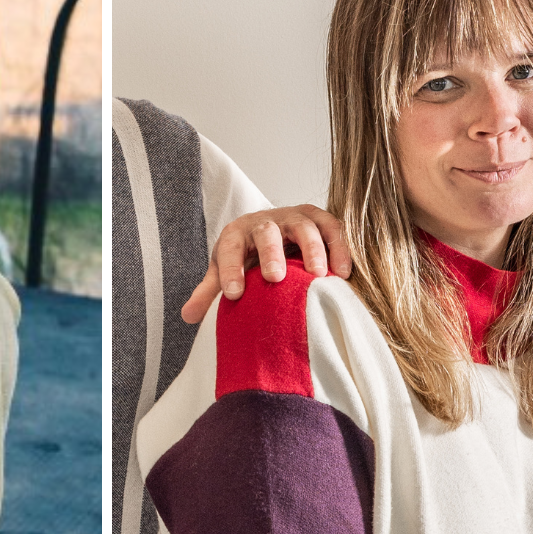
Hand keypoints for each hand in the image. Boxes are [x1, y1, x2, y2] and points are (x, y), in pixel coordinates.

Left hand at [179, 204, 351, 323]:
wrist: (272, 228)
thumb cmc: (248, 255)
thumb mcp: (227, 269)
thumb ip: (210, 291)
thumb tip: (188, 316)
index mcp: (237, 233)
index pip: (229, 248)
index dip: (230, 269)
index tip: (233, 295)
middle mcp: (266, 222)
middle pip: (267, 233)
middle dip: (271, 253)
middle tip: (275, 278)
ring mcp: (294, 217)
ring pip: (304, 226)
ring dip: (312, 249)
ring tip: (319, 275)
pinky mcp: (319, 219)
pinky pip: (332, 228)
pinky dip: (339, 248)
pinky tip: (344, 272)